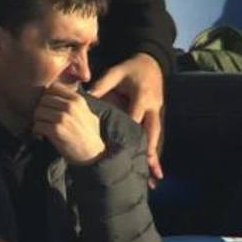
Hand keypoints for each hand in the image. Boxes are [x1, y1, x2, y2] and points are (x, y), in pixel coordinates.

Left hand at [32, 82, 105, 164]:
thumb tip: (66, 95)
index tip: (48, 106)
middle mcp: (70, 106)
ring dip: (37, 120)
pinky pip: (37, 125)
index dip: (48, 96)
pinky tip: (41, 134)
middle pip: (43, 99)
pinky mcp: (56, 130)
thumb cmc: (89, 135)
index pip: (53, 87)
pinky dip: (36, 130)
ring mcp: (63, 118)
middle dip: (41, 109)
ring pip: (38, 111)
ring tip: (41, 126)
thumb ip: (77, 105)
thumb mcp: (89, 114)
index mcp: (78, 100)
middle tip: (42, 118)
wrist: (92, 155)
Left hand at [89, 53, 164, 187]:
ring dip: (155, 157)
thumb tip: (84, 97)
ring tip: (156, 177)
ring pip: (156, 138)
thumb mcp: (116, 74)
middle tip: (148, 168)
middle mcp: (152, 108)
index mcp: (142, 96)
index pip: (135, 116)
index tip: (123, 145)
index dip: (129, 130)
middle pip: (151, 131)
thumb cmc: (130, 69)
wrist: (151, 64)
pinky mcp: (157, 118)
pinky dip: (154, 153)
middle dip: (150, 150)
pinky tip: (156, 171)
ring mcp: (157, 114)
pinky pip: (155, 137)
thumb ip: (102, 86)